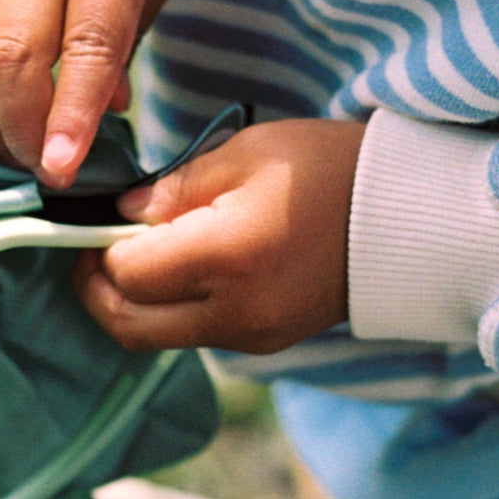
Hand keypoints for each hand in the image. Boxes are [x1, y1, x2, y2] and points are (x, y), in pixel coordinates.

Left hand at [73, 119, 365, 353]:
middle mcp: (234, 310)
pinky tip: (172, 271)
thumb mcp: (246, 154)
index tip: (95, 222)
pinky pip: (190, 335)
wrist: (407, 219)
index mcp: (228, 256)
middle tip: (91, 253)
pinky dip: (165, 310)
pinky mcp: (260, 344)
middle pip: (128, 325)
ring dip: (129, 303)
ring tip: (131, 257)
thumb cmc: (326, 170)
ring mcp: (249, 335)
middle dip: (95, 291)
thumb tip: (120, 215)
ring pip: (154, 337)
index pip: (127, 273)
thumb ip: (173, 189)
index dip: (97, 249)